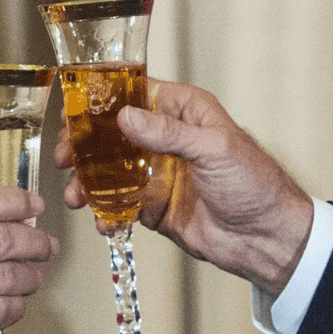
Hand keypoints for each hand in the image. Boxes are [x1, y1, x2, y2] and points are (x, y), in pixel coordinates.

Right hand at [0, 187, 58, 333]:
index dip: (16, 200)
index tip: (35, 203)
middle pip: (3, 239)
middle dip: (35, 241)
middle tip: (47, 244)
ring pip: (8, 277)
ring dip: (31, 276)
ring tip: (36, 275)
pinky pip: (1, 312)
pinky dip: (17, 306)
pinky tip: (17, 303)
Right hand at [54, 79, 313, 293]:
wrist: (267, 239)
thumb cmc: (255, 184)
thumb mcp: (214, 149)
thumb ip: (168, 134)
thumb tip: (126, 118)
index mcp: (186, 112)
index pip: (136, 94)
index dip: (103, 101)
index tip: (74, 111)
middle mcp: (168, 139)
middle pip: (114, 134)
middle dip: (85, 146)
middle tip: (65, 159)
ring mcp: (159, 173)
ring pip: (111, 170)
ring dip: (89, 182)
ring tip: (76, 197)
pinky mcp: (155, 206)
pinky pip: (121, 204)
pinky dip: (106, 212)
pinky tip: (102, 221)